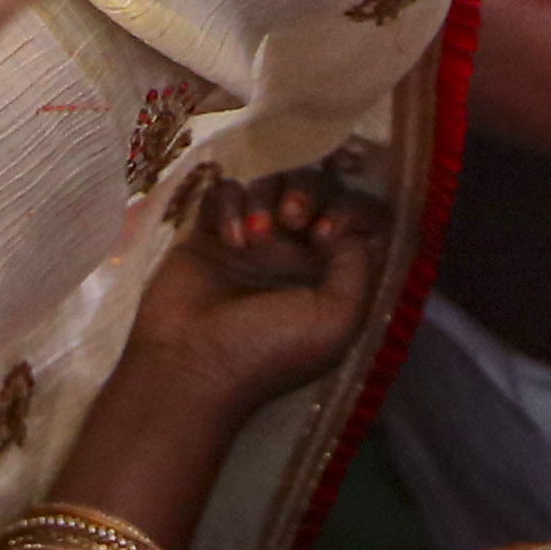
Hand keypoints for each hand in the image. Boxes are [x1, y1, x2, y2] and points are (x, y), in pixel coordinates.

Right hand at [117, 166, 384, 418]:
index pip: (360, 218)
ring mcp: (252, 240)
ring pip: (270, 182)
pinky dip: (228, 206)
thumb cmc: (267, 353)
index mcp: (332, 274)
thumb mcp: (335, 322)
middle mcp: (297, 253)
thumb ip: (358, 266)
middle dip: (308, 191)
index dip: (352, 211)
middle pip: (316, 187)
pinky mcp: (209, 233)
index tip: (327, 232)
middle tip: (293, 218)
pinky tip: (228, 240)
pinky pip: (225, 191)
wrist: (190, 367)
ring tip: (255, 237)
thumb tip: (350, 226)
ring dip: (266, 198)